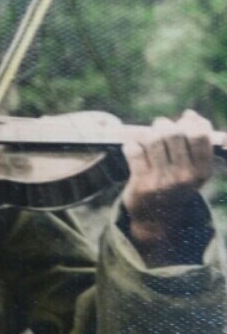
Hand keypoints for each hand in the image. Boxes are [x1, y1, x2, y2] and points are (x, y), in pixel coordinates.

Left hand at [122, 109, 212, 246]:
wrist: (156, 218)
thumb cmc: (175, 185)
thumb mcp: (194, 170)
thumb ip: (197, 143)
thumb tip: (190, 115)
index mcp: (201, 172)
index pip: (199, 135)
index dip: (190, 122)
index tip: (183, 121)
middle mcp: (184, 177)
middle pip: (173, 133)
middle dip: (164, 125)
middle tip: (159, 128)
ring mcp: (162, 181)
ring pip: (152, 139)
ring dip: (146, 133)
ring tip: (144, 138)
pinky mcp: (141, 183)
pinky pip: (134, 149)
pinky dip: (131, 144)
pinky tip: (132, 148)